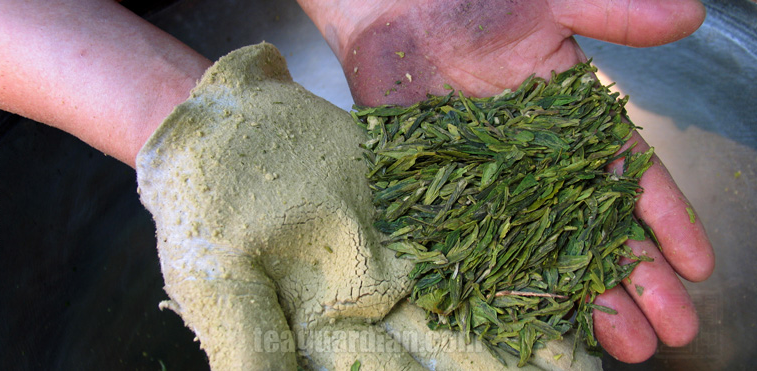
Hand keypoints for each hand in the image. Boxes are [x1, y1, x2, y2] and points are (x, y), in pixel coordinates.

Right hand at [136, 43, 600, 369]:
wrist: (218, 126)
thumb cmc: (203, 206)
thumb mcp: (219, 282)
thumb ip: (253, 351)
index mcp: (326, 333)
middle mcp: (371, 304)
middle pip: (447, 351)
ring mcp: (395, 255)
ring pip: (470, 296)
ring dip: (523, 324)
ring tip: (585, 352)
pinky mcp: (410, 209)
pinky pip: (465, 232)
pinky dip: (508, 252)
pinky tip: (554, 268)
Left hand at [299, 0, 713, 362]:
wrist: (395, 7)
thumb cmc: (477, 1)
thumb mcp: (554, 3)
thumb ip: (615, 15)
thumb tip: (692, 14)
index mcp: (577, 123)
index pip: (630, 178)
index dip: (665, 222)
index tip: (696, 266)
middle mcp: (543, 164)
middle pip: (595, 227)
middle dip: (635, 278)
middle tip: (669, 329)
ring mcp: (495, 184)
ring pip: (546, 248)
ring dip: (582, 295)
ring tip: (621, 343)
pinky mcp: (447, 193)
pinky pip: (478, 243)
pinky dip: (503, 281)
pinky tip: (534, 319)